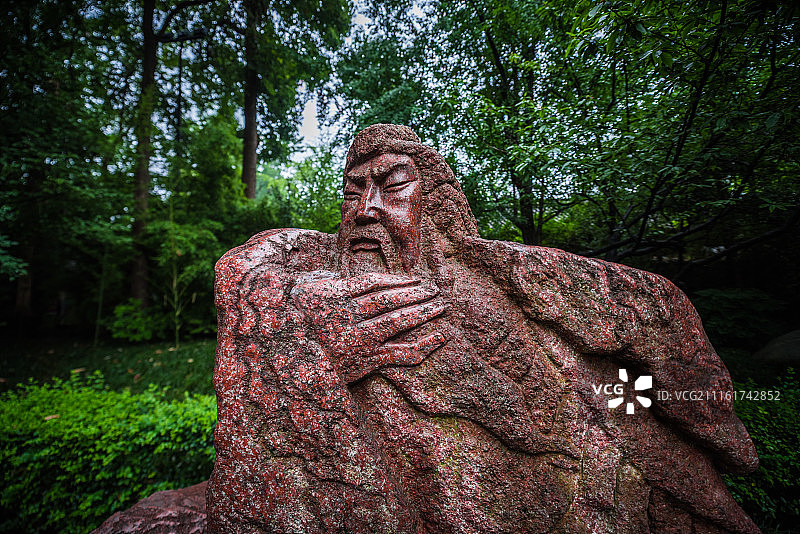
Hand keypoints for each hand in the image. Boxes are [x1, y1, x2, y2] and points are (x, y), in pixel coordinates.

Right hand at [290, 272, 447, 381]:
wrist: (277, 366)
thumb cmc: (289, 323)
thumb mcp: (301, 294)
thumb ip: (323, 280)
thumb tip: (339, 271)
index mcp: (332, 296)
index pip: (372, 283)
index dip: (396, 279)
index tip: (414, 278)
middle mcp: (346, 317)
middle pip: (388, 300)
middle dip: (416, 293)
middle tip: (436, 289)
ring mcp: (356, 341)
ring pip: (397, 321)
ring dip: (423, 312)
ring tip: (441, 304)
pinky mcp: (363, 364)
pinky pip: (399, 354)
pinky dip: (423, 346)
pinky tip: (440, 336)